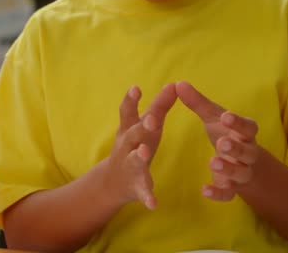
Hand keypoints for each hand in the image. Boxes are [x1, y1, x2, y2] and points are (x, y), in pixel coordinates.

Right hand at [104, 83, 176, 209]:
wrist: (112, 182)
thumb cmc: (134, 145)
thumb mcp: (145, 126)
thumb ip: (160, 106)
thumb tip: (175, 84)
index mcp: (130, 130)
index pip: (128, 112)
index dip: (131, 100)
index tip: (136, 88)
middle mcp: (127, 147)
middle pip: (133, 135)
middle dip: (141, 127)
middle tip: (152, 119)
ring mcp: (130, 166)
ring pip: (135, 161)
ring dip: (139, 156)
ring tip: (145, 152)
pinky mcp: (136, 187)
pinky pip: (142, 192)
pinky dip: (147, 197)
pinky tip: (154, 203)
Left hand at [176, 81, 260, 201]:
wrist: (242, 162)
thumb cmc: (226, 133)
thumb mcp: (213, 118)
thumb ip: (197, 103)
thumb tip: (178, 83)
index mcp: (244, 133)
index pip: (248, 127)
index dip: (239, 122)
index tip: (226, 117)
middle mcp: (247, 152)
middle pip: (247, 151)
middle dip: (236, 147)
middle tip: (222, 143)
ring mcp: (241, 171)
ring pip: (241, 173)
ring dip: (229, 168)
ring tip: (213, 162)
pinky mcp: (232, 188)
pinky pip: (229, 194)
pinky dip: (218, 194)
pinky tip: (204, 190)